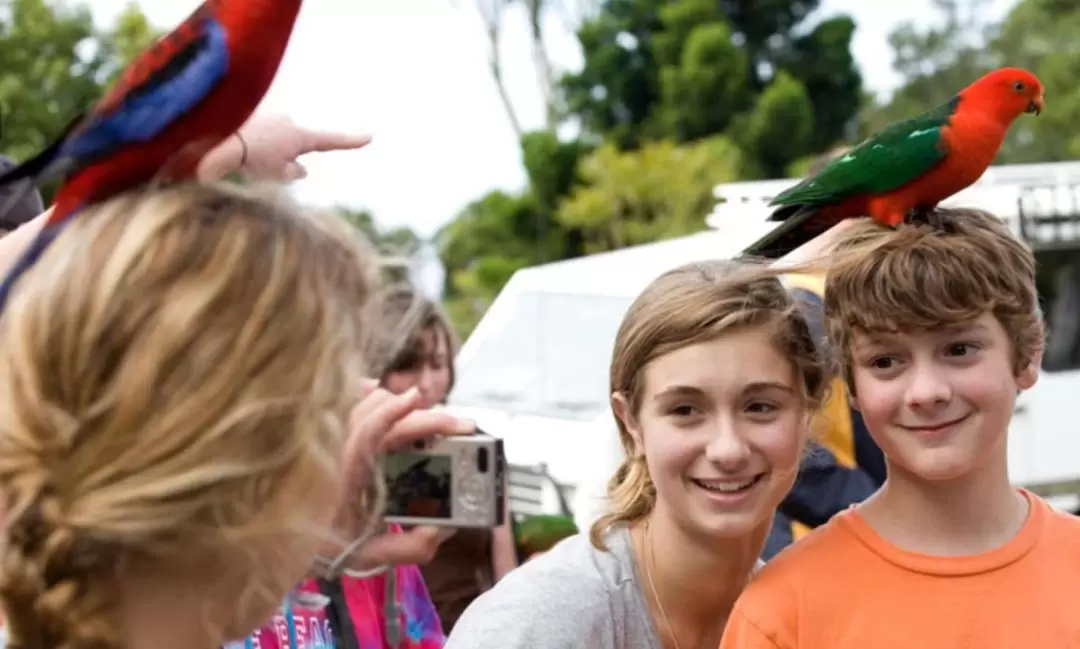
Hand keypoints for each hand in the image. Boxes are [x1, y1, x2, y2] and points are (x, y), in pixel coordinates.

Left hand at [198, 114, 371, 181]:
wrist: (212, 138)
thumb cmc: (250, 159)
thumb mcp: (278, 175)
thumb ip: (294, 172)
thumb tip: (299, 168)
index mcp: (300, 136)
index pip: (332, 141)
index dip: (351, 141)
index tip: (370, 136)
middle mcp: (289, 122)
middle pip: (296, 147)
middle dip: (286, 158)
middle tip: (263, 170)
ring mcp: (269, 116)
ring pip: (275, 143)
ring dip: (263, 153)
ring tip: (243, 161)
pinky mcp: (250, 115)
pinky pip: (256, 137)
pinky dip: (249, 146)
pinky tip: (233, 151)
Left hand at [324, 382, 473, 574]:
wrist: (283, 540)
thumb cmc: (327, 545)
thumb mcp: (369, 555)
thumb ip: (410, 547)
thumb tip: (444, 526)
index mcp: (342, 477)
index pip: (366, 434)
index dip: (392, 412)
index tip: (418, 398)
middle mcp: (334, 449)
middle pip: (377, 412)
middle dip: (421, 415)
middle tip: (457, 426)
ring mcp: (329, 437)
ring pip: (365, 403)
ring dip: (400, 406)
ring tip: (429, 419)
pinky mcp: (328, 432)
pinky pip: (347, 401)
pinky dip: (367, 392)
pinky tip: (382, 390)